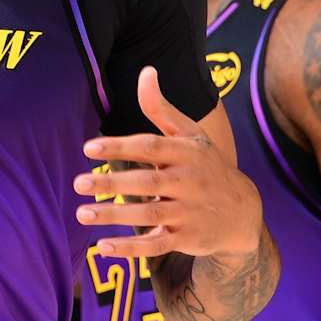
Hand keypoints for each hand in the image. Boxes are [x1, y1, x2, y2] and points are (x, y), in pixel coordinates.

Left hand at [73, 67, 260, 259]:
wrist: (242, 211)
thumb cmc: (206, 166)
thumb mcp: (190, 135)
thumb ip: (161, 108)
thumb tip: (146, 71)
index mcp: (187, 153)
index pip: (150, 147)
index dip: (120, 147)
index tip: (88, 148)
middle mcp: (189, 182)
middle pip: (147, 182)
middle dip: (111, 184)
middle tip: (78, 183)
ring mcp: (189, 212)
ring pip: (148, 215)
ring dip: (114, 216)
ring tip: (81, 214)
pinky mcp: (187, 239)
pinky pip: (156, 246)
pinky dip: (130, 249)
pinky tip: (103, 247)